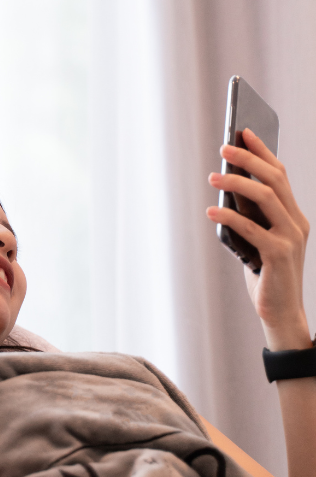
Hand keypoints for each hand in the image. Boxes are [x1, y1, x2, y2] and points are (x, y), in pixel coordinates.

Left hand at [206, 128, 311, 349]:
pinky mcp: (278, 254)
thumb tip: (225, 191)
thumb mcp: (255, 241)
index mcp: (293, 215)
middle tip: (224, 147)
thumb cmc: (264, 276)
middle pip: (274, 179)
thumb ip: (248, 218)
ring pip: (265, 198)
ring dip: (236, 184)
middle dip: (249, 159)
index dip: (262, 151)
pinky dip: (230, 217)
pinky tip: (211, 211)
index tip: (243, 132)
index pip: (280, 175)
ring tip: (213, 176)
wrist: (280, 313)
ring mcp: (290, 237)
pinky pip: (252, 228)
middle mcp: (296, 222)